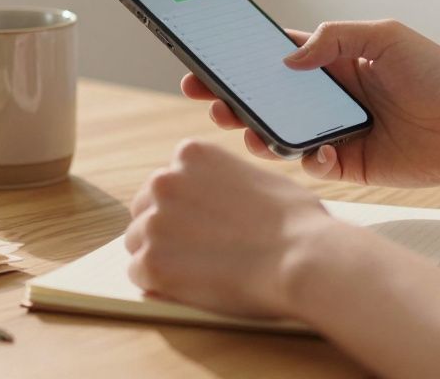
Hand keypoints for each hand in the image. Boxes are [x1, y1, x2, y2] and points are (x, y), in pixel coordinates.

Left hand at [125, 139, 347, 317]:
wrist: (301, 256)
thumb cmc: (295, 221)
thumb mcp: (257, 178)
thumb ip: (223, 181)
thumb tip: (215, 197)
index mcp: (191, 154)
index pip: (168, 180)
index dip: (183, 205)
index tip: (199, 222)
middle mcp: (165, 181)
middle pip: (145, 208)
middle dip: (165, 228)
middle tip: (194, 250)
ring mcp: (154, 222)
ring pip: (138, 241)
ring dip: (160, 255)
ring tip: (197, 269)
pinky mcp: (151, 262)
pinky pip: (139, 273)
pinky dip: (158, 283)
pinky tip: (189, 286)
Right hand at [181, 20, 439, 186]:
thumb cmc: (438, 74)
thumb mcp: (387, 35)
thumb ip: (335, 38)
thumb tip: (288, 59)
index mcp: (333, 61)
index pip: (275, 56)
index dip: (241, 57)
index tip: (207, 55)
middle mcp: (327, 97)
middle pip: (265, 97)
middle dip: (230, 95)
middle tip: (205, 95)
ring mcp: (333, 131)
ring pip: (279, 133)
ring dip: (256, 130)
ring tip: (247, 127)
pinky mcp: (346, 164)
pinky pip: (311, 164)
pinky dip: (307, 159)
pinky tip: (320, 151)